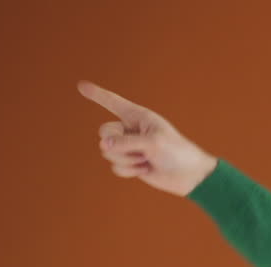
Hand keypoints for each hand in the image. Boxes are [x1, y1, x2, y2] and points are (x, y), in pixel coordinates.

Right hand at [78, 81, 218, 196]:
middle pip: (104, 132)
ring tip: (148, 160)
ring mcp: (129, 147)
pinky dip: (130, 171)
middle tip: (142, 151)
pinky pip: (115, 167)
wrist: (189, 176)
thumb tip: (104, 147)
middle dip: (120, 145)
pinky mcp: (130, 163)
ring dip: (128, 160)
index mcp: (138, 116)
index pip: (113, 102)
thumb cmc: (176, 153)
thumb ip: (125, 143)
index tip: (81, 85)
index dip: (96, 94)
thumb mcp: (152, 143)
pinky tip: (146, 169)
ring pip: (108, 152)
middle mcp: (131, 129)